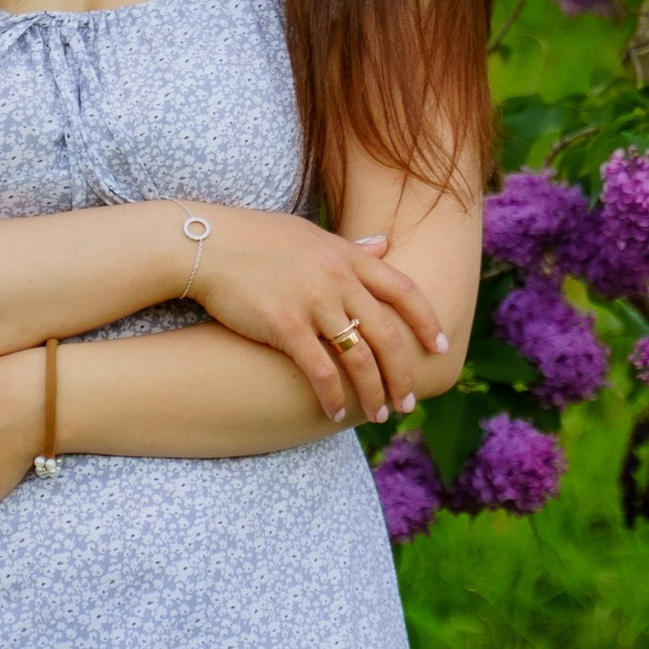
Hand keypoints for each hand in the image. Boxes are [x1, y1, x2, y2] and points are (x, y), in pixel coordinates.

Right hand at [174, 204, 445, 426]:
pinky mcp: (285, 325)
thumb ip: (351, 247)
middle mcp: (338, 278)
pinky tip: (336, 412)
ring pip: (360, 357)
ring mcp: (313, 302)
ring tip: (379, 413)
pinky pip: (320, 370)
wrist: (206, 243)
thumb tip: (385, 243)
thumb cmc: (256, 239)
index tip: (441, 347)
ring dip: (374, 391)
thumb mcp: (311, 235)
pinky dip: (333, 395)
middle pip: (388, 333)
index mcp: (348, 256)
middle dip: (404, 373)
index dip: (428, 321)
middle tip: (409, 400)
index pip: (405, 290)